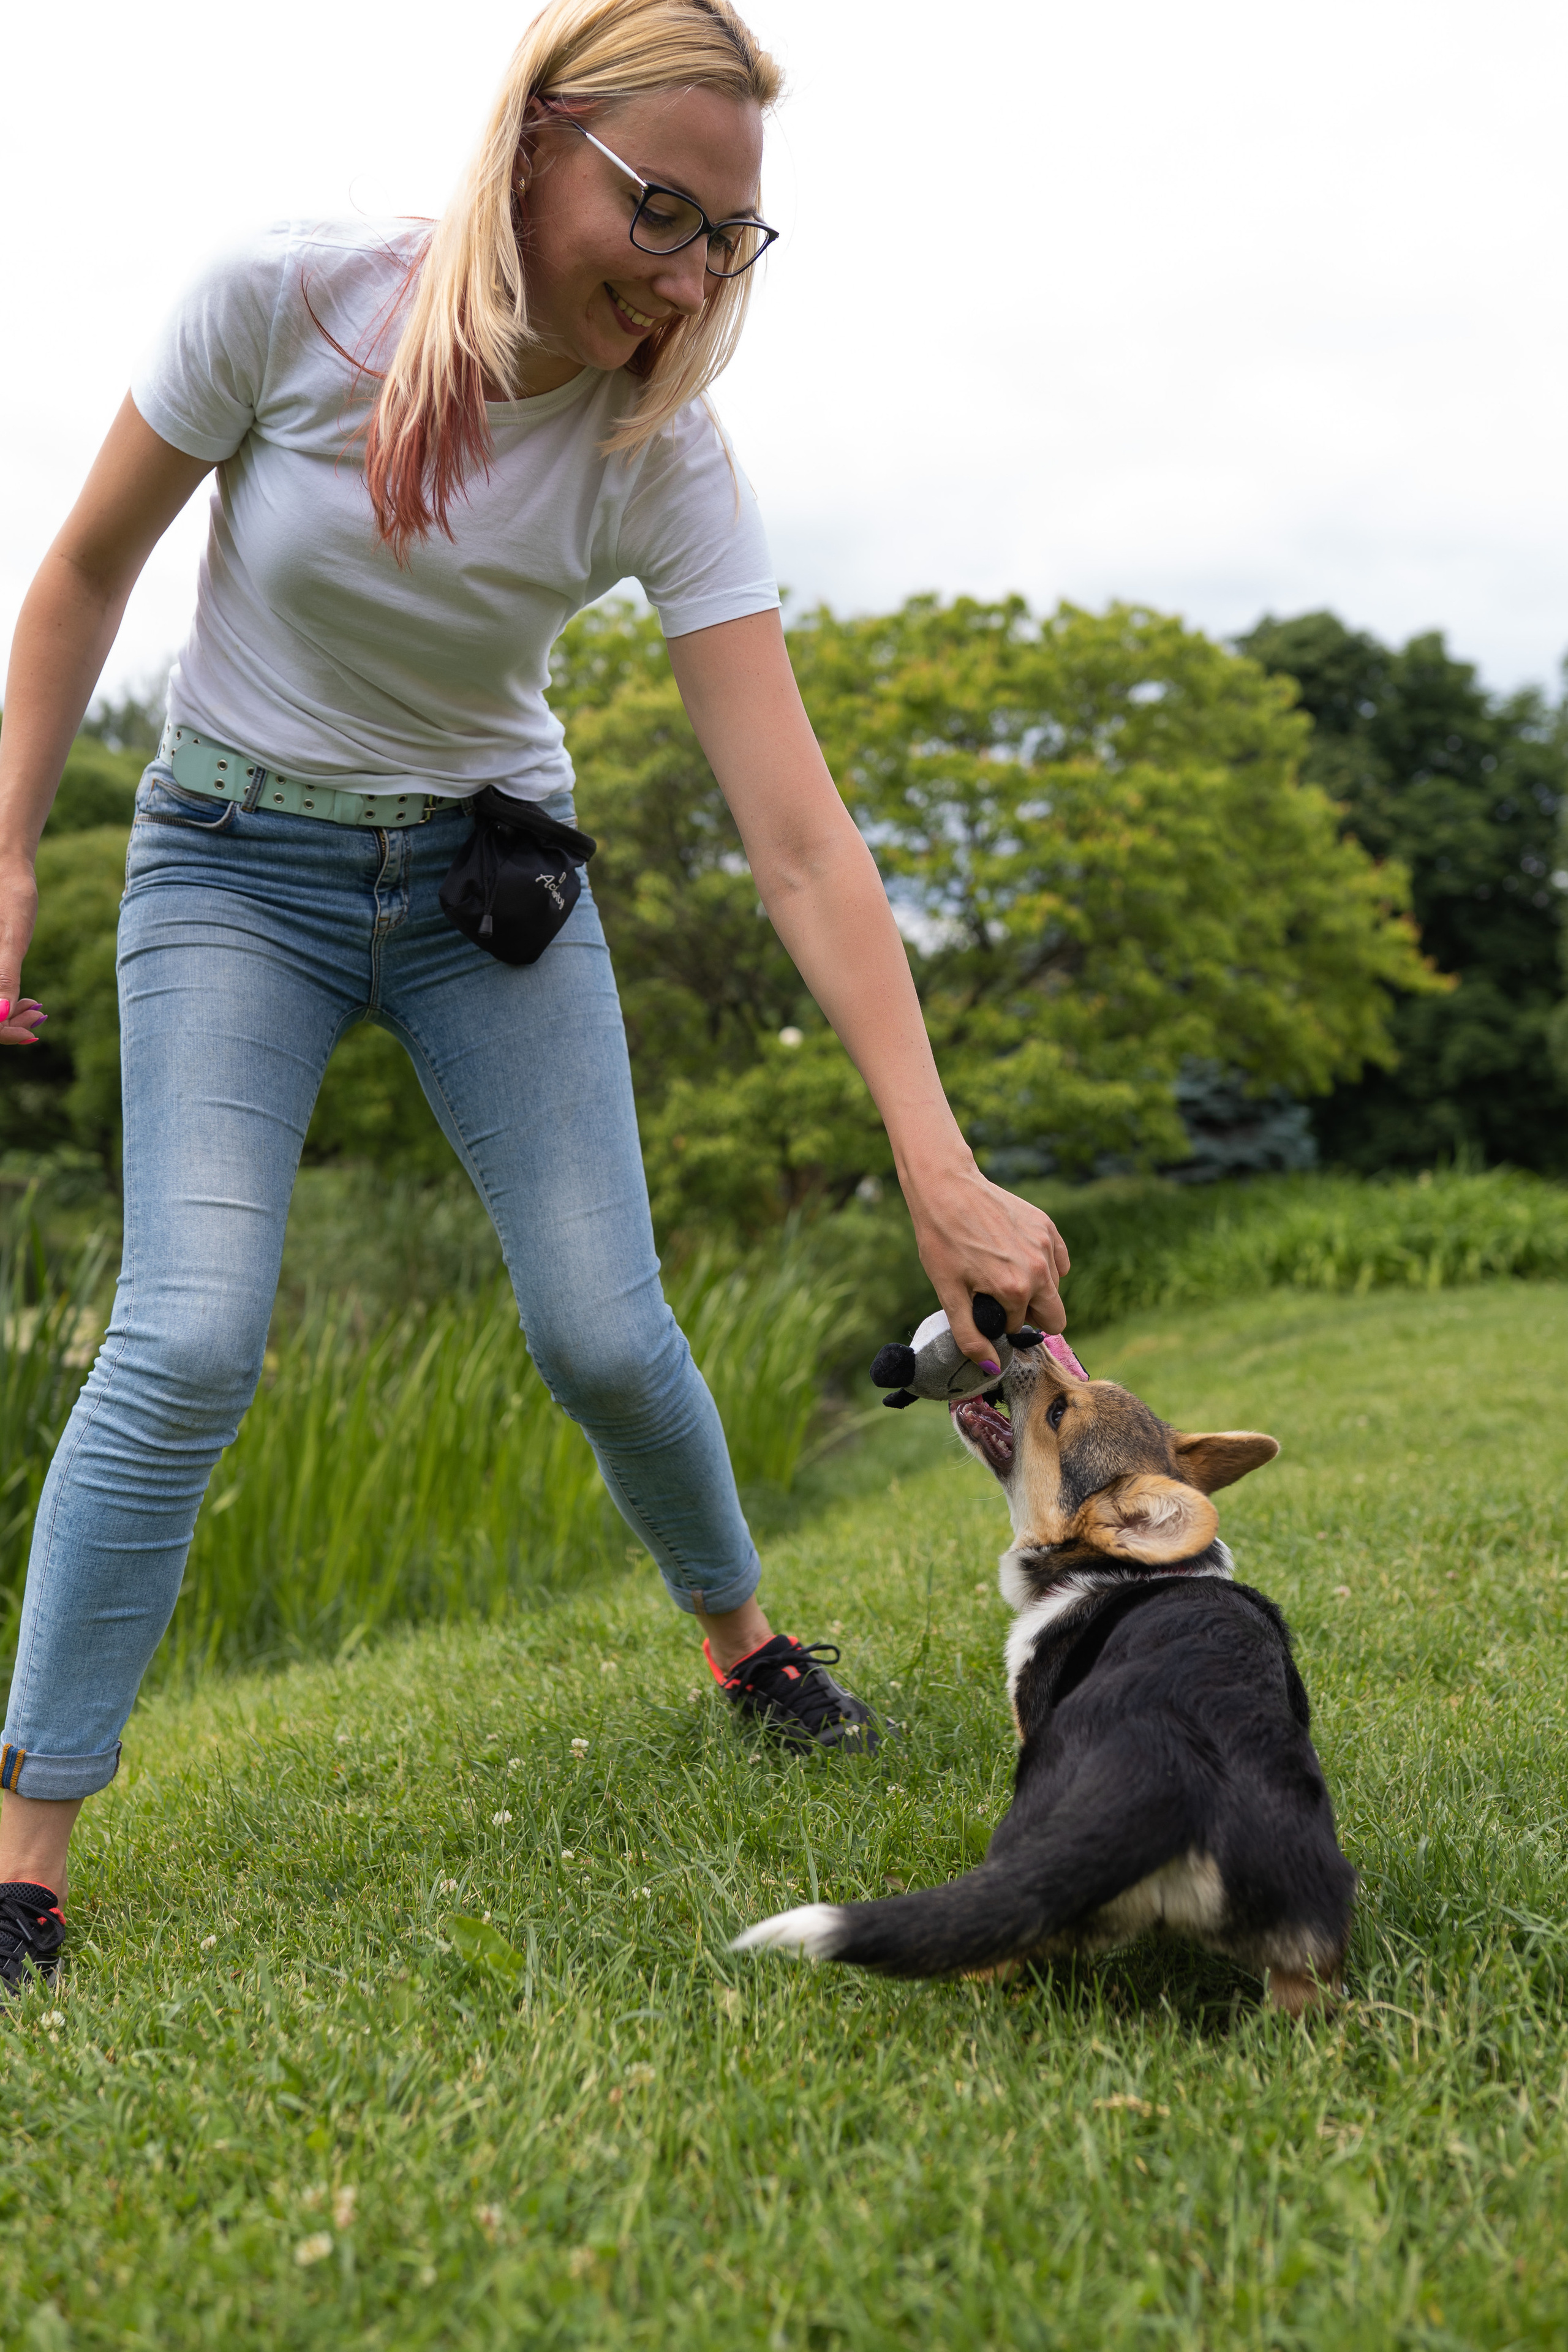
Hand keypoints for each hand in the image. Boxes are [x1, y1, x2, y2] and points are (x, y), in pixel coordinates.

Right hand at [0, 859, 43, 1045]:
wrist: (5, 865)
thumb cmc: (10, 894)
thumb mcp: (12, 936)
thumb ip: (3, 975)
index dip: (0, 1030)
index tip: (29, 1034)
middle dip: (6, 1023)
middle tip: (39, 1019)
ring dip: (7, 1015)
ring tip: (37, 1012)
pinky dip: (4, 1001)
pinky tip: (29, 1002)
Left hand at [903, 1155, 1070, 1369]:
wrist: (945, 1188)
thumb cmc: (941, 1241)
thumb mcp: (949, 1294)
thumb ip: (970, 1336)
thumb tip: (990, 1368)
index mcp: (1016, 1290)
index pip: (1021, 1327)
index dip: (1000, 1322)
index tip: (983, 1306)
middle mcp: (1040, 1269)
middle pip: (1056, 1316)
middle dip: (1030, 1313)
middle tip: (998, 1296)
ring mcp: (1046, 1244)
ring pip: (1055, 1287)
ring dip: (1034, 1288)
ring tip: (1000, 1270)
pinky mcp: (1046, 1226)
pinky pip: (1058, 1260)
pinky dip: (1042, 1265)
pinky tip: (1015, 1255)